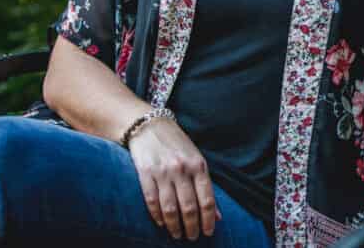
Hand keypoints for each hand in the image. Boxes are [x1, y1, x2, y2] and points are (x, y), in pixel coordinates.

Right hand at [127, 117, 220, 239]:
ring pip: (170, 207)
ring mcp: (163, 171)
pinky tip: (161, 224)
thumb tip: (218, 215)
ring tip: (177, 235)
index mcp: (198, 165)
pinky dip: (157, 215)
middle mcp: (182, 169)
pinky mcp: (145, 173)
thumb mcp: (196, 160)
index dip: (208, 220)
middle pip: (189, 206)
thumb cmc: (177, 144)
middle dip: (192, 226)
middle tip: (192, 237)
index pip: (207, 199)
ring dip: (175, 225)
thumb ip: (206, 186)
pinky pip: (152, 200)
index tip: (208, 233)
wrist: (150, 126)